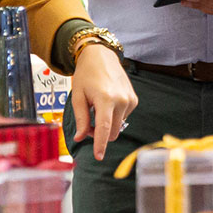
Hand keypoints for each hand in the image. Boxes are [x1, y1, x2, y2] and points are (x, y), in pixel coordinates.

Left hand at [68, 43, 136, 162]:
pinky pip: (123, 117)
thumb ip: (81, 119)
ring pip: (117, 126)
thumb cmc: (86, 75)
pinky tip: (107, 102)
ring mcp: (130, 100)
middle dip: (99, 134)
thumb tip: (81, 138)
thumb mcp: (78, 96)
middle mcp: (121, 100)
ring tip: (97, 108)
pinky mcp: (134, 100)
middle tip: (87, 123)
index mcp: (105, 99)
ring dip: (106, 125)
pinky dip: (114, 116)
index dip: (100, 144)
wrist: (101, 56)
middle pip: (112, 132)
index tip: (98, 157)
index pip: (104, 128)